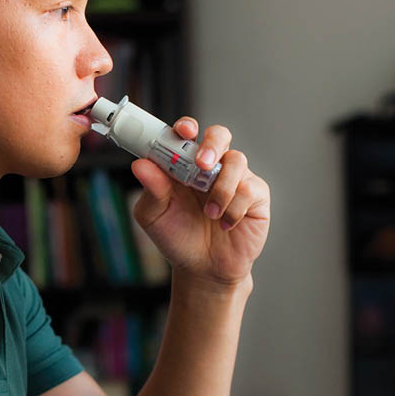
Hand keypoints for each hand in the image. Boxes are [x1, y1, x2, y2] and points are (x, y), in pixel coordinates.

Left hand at [130, 117, 270, 287]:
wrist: (203, 268)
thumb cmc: (176, 236)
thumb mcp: (154, 216)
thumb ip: (150, 189)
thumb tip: (140, 164)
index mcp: (182, 164)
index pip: (186, 134)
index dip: (186, 127)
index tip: (183, 131)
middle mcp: (210, 167)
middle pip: (219, 135)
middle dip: (212, 144)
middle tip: (203, 164)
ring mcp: (234, 178)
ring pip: (237, 160)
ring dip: (221, 188)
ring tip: (210, 214)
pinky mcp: (254, 195)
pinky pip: (249, 189)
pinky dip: (235, 209)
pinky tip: (226, 224)